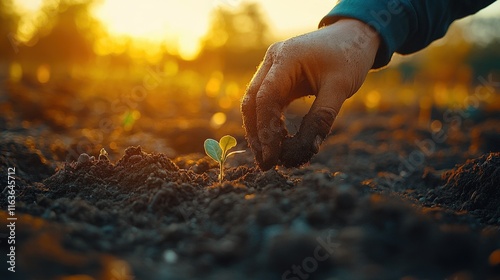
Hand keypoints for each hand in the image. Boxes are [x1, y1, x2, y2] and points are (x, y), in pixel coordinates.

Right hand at [241, 19, 380, 169]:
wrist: (354, 35)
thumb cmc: (350, 56)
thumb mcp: (340, 87)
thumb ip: (321, 118)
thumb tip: (304, 152)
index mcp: (285, 58)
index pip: (265, 99)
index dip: (266, 131)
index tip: (273, 158)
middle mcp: (272, 61)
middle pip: (252, 103)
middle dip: (257, 135)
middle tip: (266, 164)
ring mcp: (272, 68)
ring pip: (255, 104)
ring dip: (261, 131)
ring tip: (271, 158)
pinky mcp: (278, 77)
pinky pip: (266, 102)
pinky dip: (270, 122)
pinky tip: (279, 141)